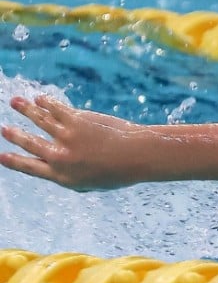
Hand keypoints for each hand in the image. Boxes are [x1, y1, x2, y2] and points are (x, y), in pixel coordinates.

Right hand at [0, 95, 142, 189]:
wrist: (138, 155)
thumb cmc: (120, 172)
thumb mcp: (92, 183)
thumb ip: (72, 177)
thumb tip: (59, 168)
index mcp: (62, 176)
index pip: (30, 167)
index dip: (14, 161)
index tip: (1, 156)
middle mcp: (60, 157)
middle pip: (30, 143)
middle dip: (15, 135)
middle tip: (4, 129)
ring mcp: (68, 137)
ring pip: (40, 120)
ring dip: (26, 110)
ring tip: (15, 102)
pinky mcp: (79, 120)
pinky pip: (57, 109)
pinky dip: (47, 102)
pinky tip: (40, 98)